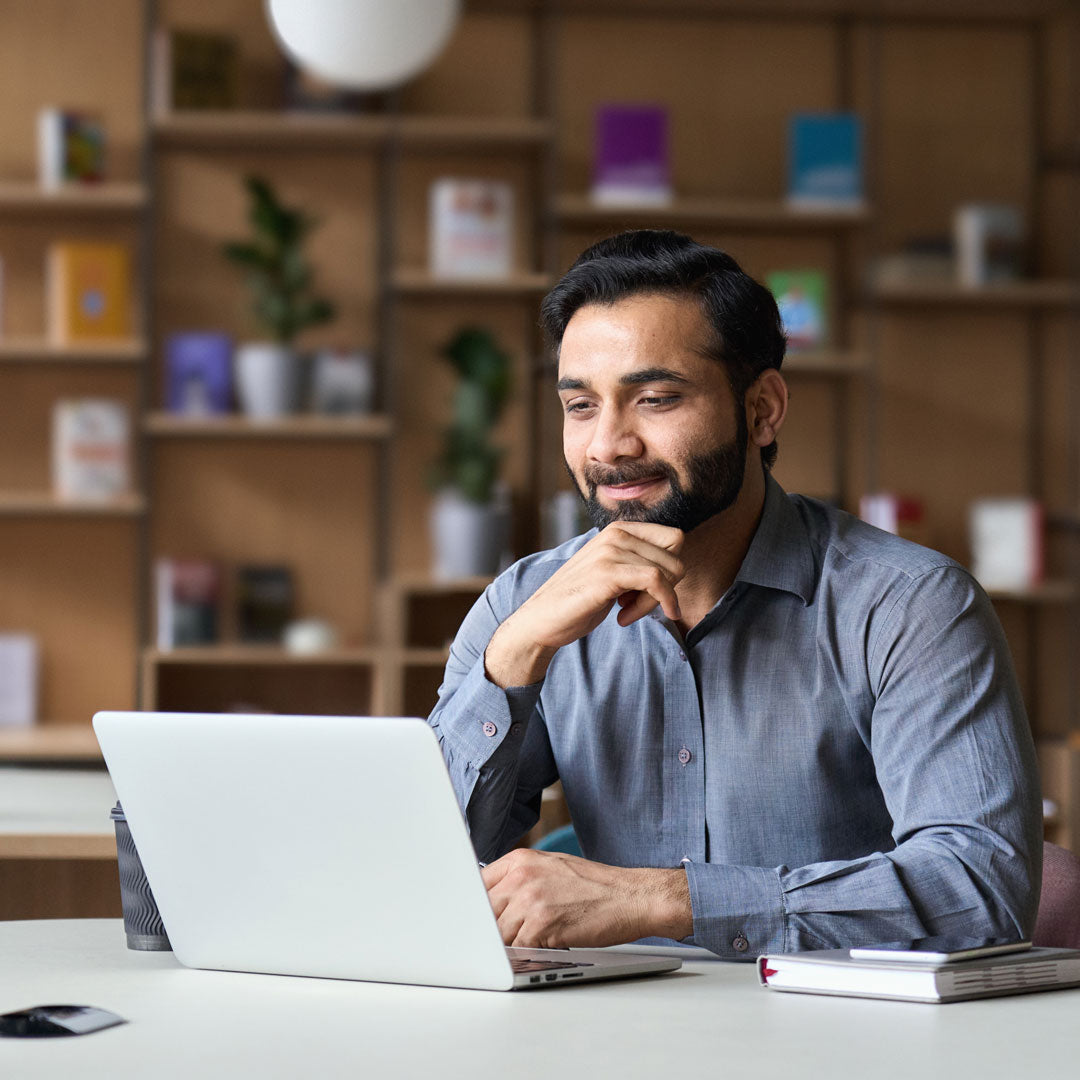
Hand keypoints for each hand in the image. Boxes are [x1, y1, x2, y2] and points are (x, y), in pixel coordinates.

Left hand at [481, 848, 691, 948]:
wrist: (630, 896)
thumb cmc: (594, 886)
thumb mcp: (550, 868)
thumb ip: (519, 880)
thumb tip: (490, 901)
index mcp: (519, 860)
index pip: (476, 886)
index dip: (473, 908)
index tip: (470, 922)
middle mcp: (521, 876)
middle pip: (482, 912)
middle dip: (487, 930)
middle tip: (492, 942)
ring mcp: (530, 900)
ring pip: (497, 934)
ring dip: (507, 946)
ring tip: (526, 945)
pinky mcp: (543, 925)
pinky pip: (517, 949)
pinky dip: (523, 955)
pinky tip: (537, 951)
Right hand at [484, 521, 684, 686]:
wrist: (541, 619)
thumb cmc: (578, 600)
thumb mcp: (612, 572)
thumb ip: (637, 562)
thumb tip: (678, 567)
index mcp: (618, 530)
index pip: (674, 539)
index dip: (670, 569)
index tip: (648, 592)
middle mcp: (616, 533)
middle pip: (675, 555)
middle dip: (667, 587)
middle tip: (638, 606)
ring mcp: (611, 551)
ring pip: (668, 571)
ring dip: (654, 602)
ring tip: (626, 613)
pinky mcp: (608, 572)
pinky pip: (657, 582)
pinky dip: (656, 604)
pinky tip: (626, 619)